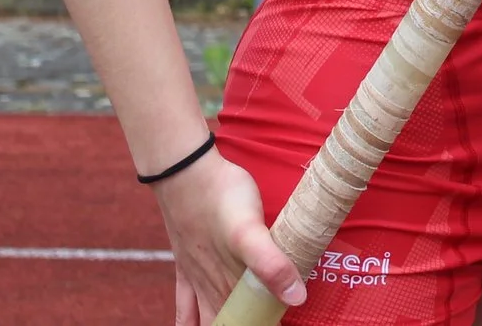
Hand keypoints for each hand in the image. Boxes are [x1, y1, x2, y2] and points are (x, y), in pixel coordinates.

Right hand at [153, 147, 306, 324]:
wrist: (186, 171)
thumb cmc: (220, 197)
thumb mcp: (250, 230)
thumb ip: (270, 264)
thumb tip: (297, 298)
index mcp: (231, 284)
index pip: (249, 320)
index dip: (265, 321)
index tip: (279, 320)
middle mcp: (213, 286)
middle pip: (230, 321)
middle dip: (247, 323)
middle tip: (266, 319)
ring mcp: (197, 277)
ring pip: (208, 316)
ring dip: (222, 323)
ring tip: (239, 323)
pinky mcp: (186, 265)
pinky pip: (184, 305)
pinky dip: (188, 321)